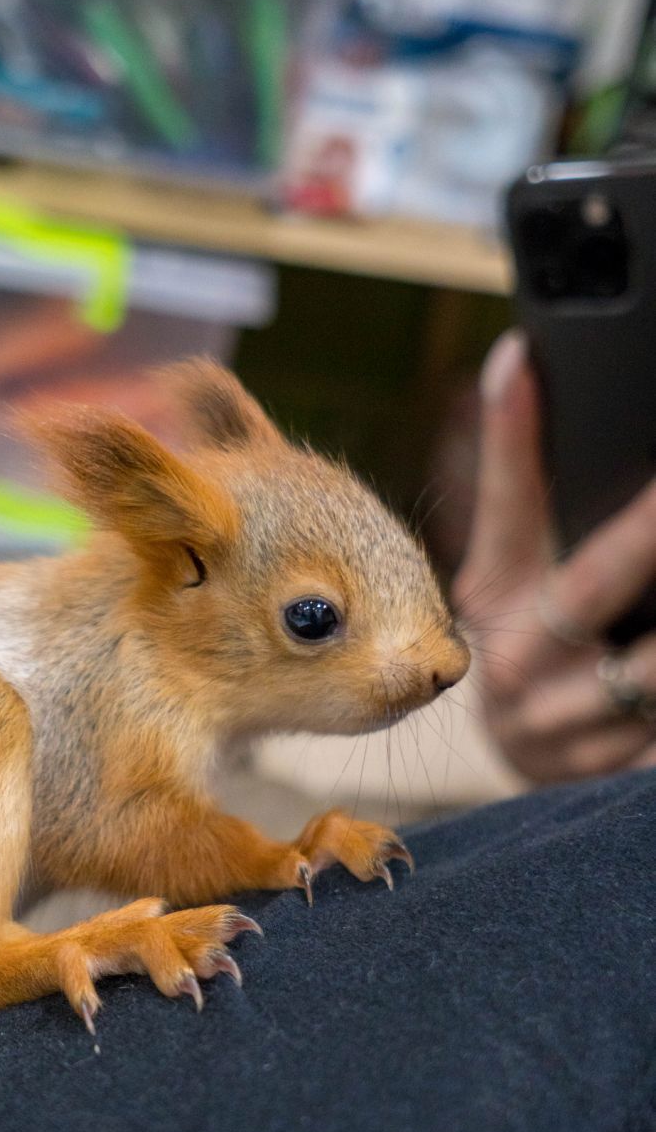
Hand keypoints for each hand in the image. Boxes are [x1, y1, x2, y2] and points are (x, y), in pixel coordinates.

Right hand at [452, 331, 655, 781]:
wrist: (533, 763)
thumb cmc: (539, 646)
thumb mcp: (517, 575)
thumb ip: (524, 491)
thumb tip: (519, 362)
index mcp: (492, 599)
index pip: (503, 504)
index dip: (510, 433)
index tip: (521, 360)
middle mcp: (515, 665)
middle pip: (593, 581)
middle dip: (644, 531)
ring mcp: (561, 727)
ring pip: (650, 667)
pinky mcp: (609, 771)